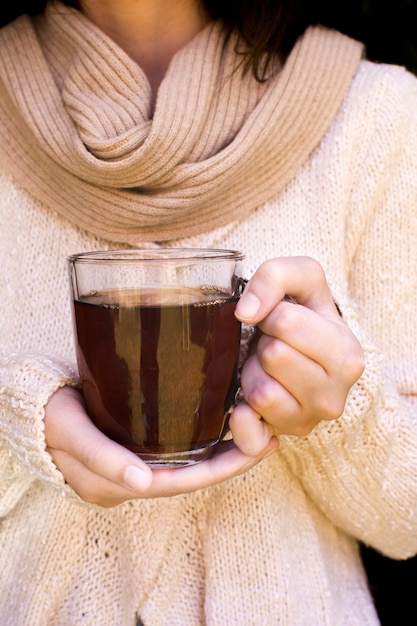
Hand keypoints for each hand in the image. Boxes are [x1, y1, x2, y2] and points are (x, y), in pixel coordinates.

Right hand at [44, 386, 278, 506]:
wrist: (34, 410)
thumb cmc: (51, 421)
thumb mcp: (72, 436)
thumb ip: (104, 458)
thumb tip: (142, 482)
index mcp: (122, 484)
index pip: (184, 482)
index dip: (223, 469)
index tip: (257, 450)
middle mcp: (137, 477)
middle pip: (194, 473)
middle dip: (233, 457)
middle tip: (270, 434)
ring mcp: (138, 461)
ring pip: (190, 459)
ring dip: (222, 445)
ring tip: (256, 422)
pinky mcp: (138, 443)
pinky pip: (178, 445)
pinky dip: (202, 434)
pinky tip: (220, 414)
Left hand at [231, 256, 363, 452]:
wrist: (303, 352)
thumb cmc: (303, 313)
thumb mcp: (300, 278)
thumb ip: (275, 276)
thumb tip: (246, 312)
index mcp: (347, 356)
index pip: (286, 322)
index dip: (272, 314)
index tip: (280, 321)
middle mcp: (335, 397)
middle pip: (274, 356)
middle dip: (264, 344)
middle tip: (273, 345)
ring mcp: (309, 422)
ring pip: (261, 392)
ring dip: (254, 373)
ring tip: (268, 367)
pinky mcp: (281, 439)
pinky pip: (251, 436)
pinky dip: (243, 417)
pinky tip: (247, 402)